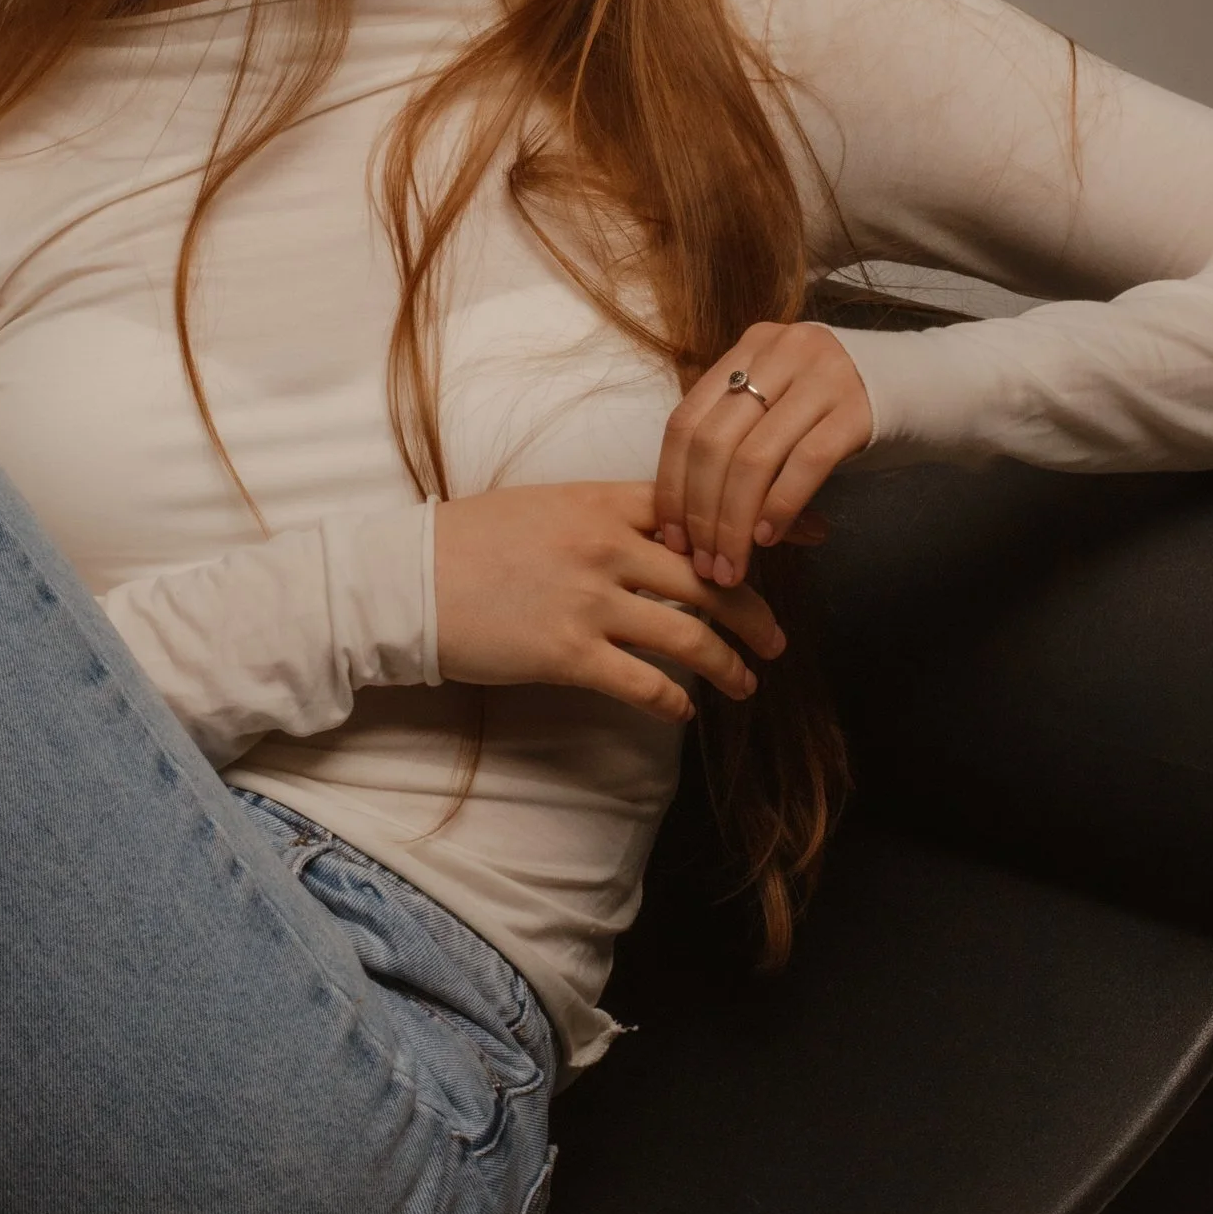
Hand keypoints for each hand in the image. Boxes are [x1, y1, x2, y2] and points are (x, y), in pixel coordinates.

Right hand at [433, 482, 785, 726]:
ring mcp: (589, 601)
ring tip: (745, 683)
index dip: (755, 526)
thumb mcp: (543, 506)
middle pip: (710, 577)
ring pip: (688, 634)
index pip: (699, 509)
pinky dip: (674, 701)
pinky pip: (644, 683)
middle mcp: (605, 546)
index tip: (806, 538)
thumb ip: (603, 516)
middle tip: (777, 639)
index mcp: (601, 502)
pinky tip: (685, 711)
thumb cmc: (467, 541)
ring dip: (727, 665)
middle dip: (754, 613)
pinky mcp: (567, 654)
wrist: (407, 580)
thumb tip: (656, 537)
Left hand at [654, 322, 875, 586]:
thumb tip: (688, 511)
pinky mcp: (859, 408)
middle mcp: (782, 351)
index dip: (672, 485)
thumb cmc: (845, 407)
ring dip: (735, 524)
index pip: (687, 421)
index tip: (672, 536)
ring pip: (752, 460)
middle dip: (701, 514)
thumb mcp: (785, 402)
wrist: (934, 385)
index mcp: (752, 345)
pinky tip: (770, 538)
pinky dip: (779, 508)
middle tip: (704, 565)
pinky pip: (804, 466)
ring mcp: (822, 376)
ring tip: (732, 565)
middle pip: (714, 443)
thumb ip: (739, 433)